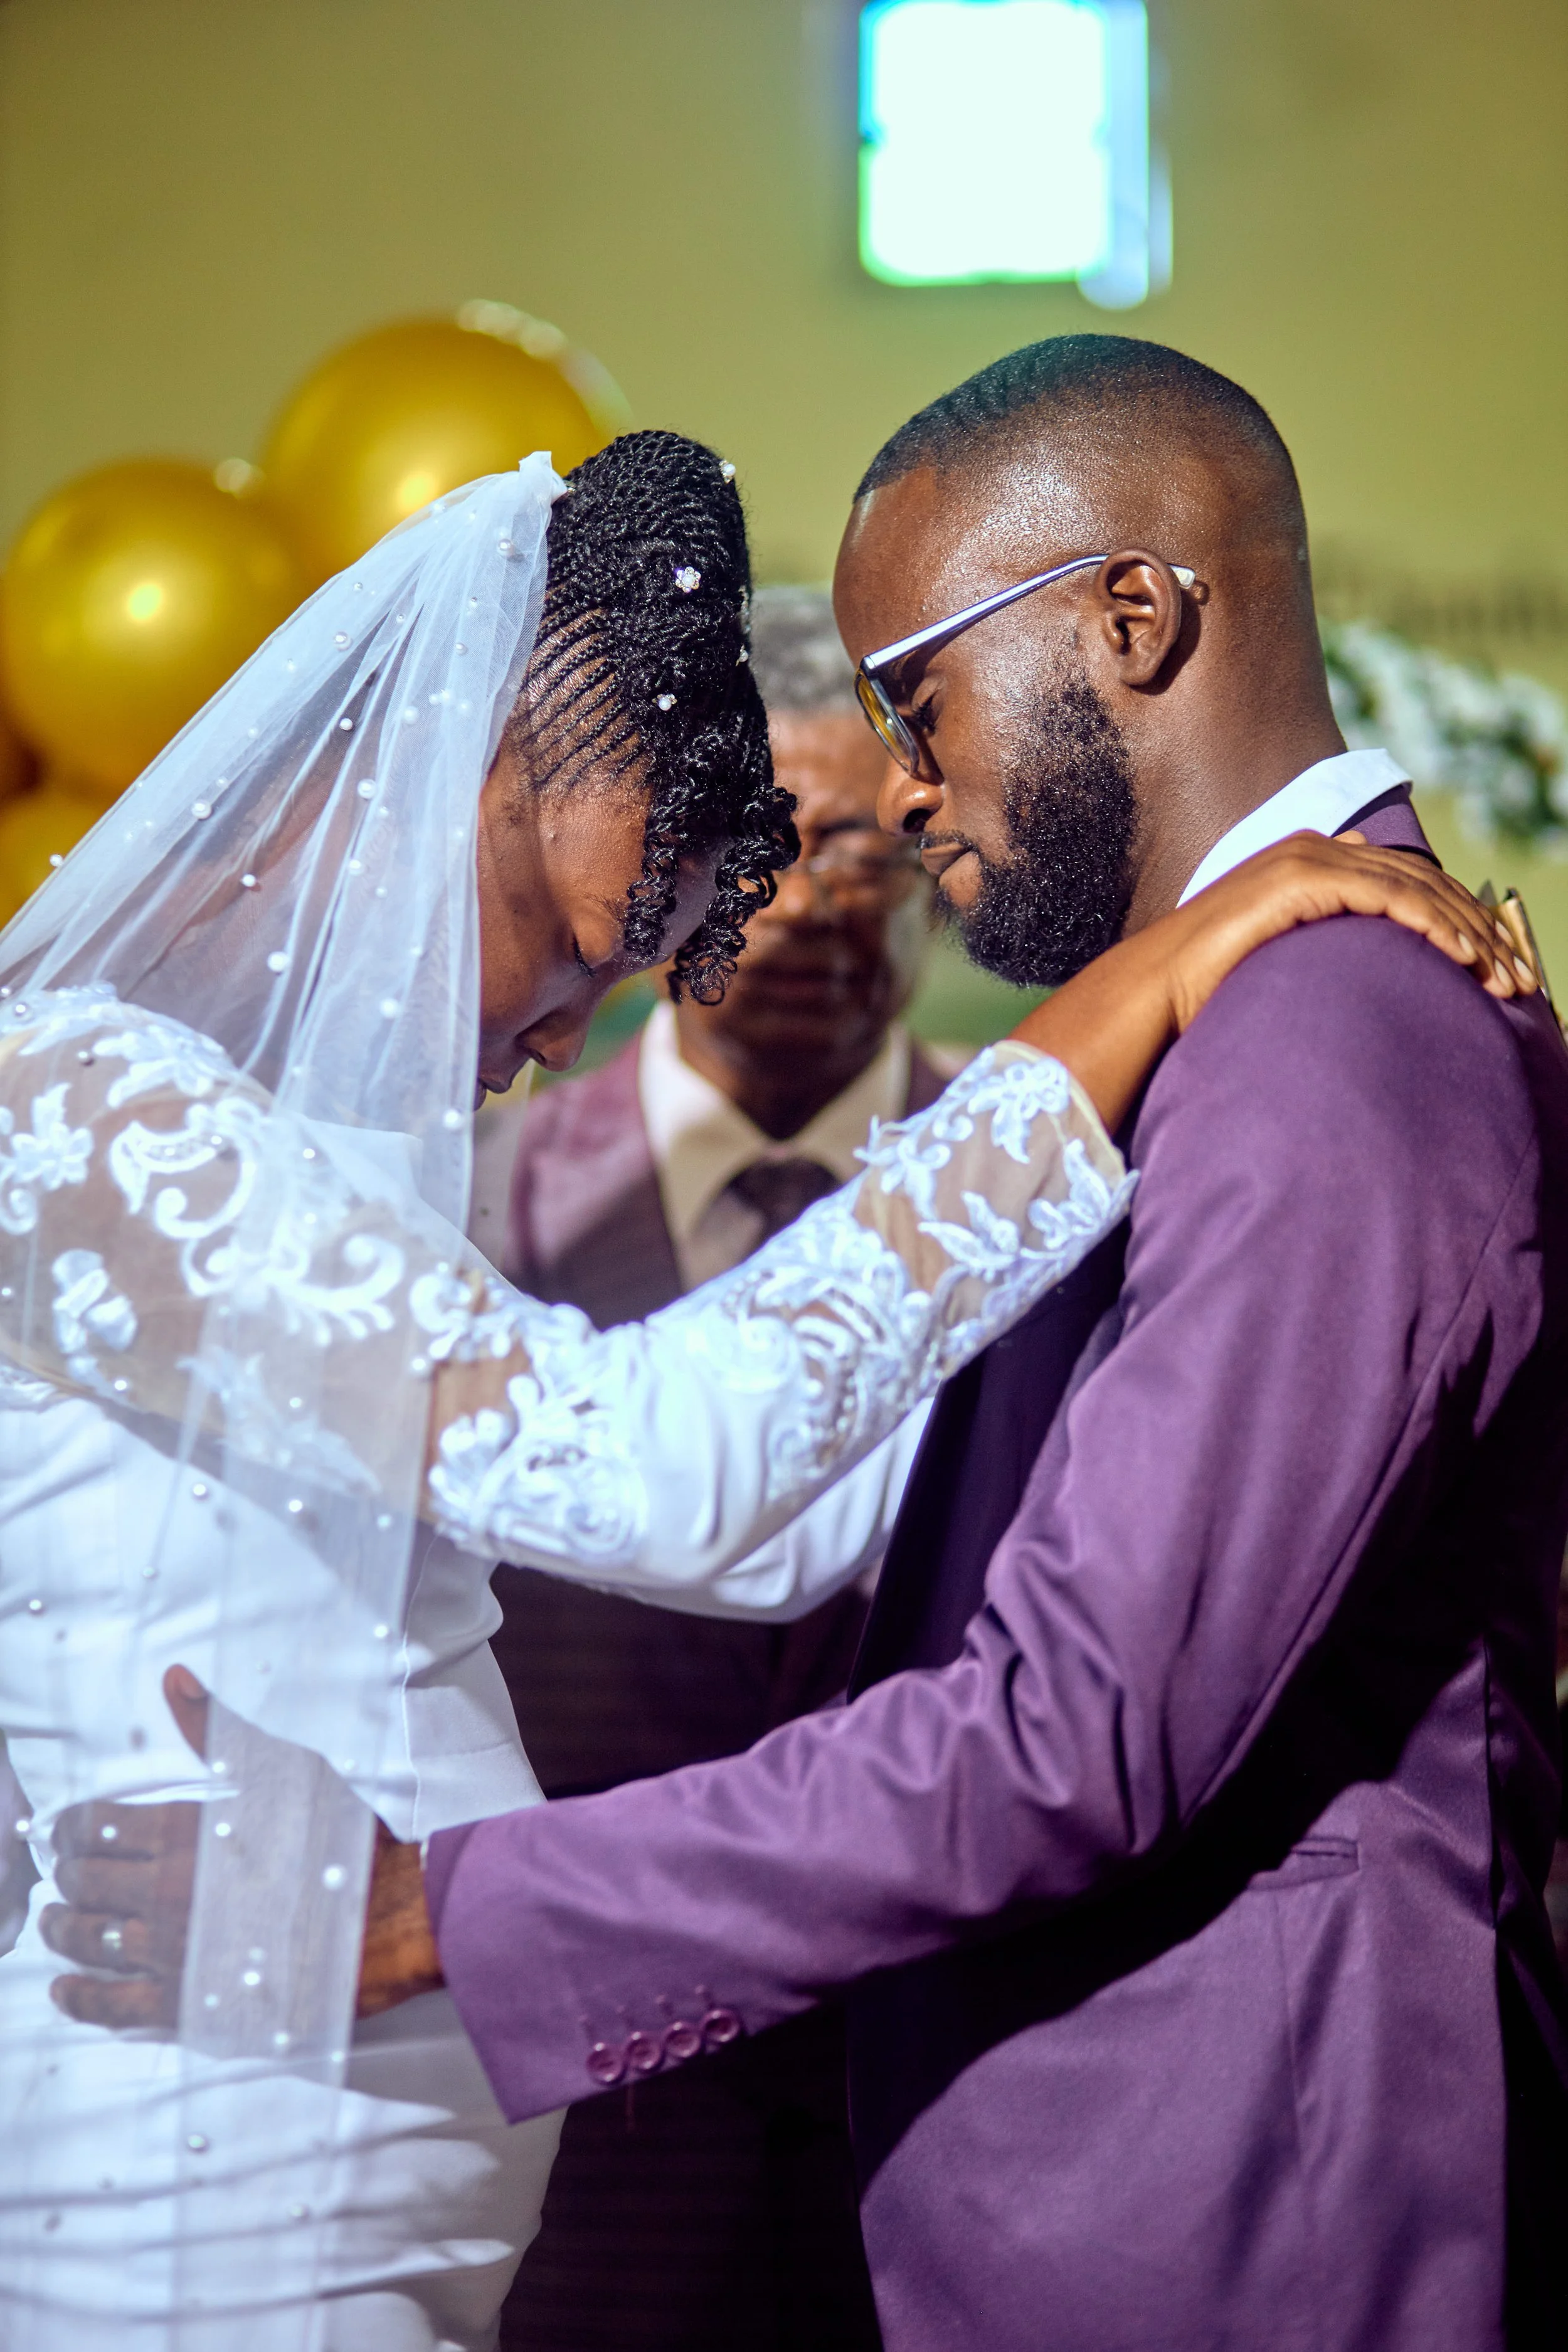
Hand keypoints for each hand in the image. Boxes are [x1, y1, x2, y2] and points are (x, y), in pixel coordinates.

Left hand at [41, 1665, 441, 2029]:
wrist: (384, 1918)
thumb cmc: (338, 1840)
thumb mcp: (277, 1768)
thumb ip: (213, 1728)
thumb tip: (173, 1678)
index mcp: (180, 1833)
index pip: (96, 1828)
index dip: (71, 1828)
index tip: (66, 1830)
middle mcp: (164, 1894)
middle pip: (84, 1885)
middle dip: (65, 1878)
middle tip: (63, 1876)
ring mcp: (171, 1953)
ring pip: (87, 1944)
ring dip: (63, 1931)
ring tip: (58, 1924)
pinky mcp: (186, 2003)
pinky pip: (112, 2006)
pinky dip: (81, 1998)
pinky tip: (68, 1990)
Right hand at [1012, 832, 1531, 1135]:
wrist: (1152, 995)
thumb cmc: (1207, 994)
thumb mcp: (1284, 968)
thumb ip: (1325, 956)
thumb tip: (1373, 987)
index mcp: (1310, 864)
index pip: (1409, 882)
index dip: (1461, 920)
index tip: (1498, 969)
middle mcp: (1313, 849)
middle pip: (1424, 881)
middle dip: (1479, 930)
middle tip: (1518, 981)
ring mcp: (1306, 858)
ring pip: (1416, 888)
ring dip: (1468, 934)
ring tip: (1502, 980)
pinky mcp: (1302, 878)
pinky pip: (1386, 896)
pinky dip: (1431, 925)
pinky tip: (1462, 958)